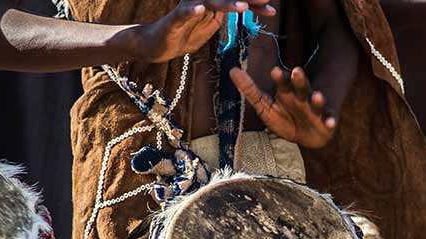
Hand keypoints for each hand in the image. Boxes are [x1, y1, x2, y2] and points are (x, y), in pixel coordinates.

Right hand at [130, 0, 275, 62]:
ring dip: (228, 4)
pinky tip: (203, 11)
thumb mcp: (208, 29)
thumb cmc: (181, 35)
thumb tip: (241, 7)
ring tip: (243, 7)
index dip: (255, 4)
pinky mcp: (174, 20)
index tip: (272, 10)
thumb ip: (222, 18)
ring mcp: (188, 9)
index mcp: (212, 5)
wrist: (153, 46)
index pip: (236, 2)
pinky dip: (193, 12)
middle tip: (267, 0)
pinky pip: (183, 13)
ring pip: (210, 3)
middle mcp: (201, 2)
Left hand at [230, 66, 337, 148]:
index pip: (283, 83)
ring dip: (316, 99)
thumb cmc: (284, 117)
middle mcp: (302, 97)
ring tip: (317, 96)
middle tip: (296, 71)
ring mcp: (315, 109)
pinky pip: (329, 120)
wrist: (306, 135)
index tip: (274, 71)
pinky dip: (330, 121)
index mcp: (286, 93)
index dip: (279, 78)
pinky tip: (330, 122)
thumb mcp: (264, 105)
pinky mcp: (326, 121)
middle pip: (301, 86)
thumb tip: (232, 70)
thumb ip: (249, 89)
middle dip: (299, 80)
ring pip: (316, 102)